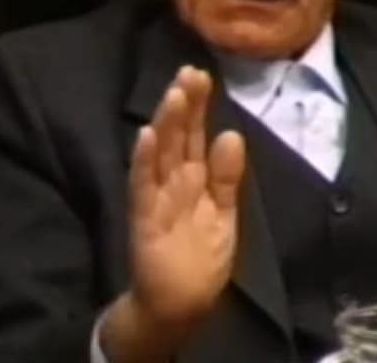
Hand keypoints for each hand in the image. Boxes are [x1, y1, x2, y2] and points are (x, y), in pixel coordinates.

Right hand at [101, 65, 245, 361]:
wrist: (179, 303)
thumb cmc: (203, 256)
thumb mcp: (225, 214)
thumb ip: (226, 177)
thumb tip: (232, 134)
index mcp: (195, 177)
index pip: (197, 134)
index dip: (199, 106)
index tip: (202, 75)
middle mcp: (174, 179)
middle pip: (179, 136)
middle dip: (184, 105)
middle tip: (189, 72)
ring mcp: (157, 196)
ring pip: (162, 153)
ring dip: (167, 123)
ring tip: (174, 94)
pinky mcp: (145, 217)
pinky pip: (144, 185)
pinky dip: (145, 161)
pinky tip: (147, 136)